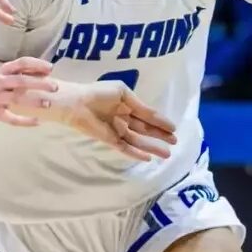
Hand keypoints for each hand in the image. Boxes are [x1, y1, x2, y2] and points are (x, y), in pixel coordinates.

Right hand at [0, 57, 60, 125]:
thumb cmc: (1, 85)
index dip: (37, 64)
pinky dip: (25, 121)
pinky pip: (12, 119)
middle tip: (55, 87)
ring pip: (16, 99)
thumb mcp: (10, 74)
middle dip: (39, 84)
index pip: (22, 63)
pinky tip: (38, 121)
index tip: (51, 68)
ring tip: (48, 104)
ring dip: (33, 101)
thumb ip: (27, 71)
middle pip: (20, 81)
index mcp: (4, 70)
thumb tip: (48, 72)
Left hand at [42, 79, 178, 161]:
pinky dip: (136, 153)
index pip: (147, 115)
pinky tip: (148, 158)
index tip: (174, 128)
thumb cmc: (98, 93)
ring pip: (138, 140)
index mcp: (126, 104)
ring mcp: (116, 130)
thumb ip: (138, 105)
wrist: (76, 103)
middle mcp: (123, 118)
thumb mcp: (123, 93)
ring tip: (167, 153)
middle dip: (160, 135)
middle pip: (145, 129)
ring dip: (152, 147)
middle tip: (175, 142)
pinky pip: (125, 148)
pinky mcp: (109, 139)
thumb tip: (153, 115)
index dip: (160, 122)